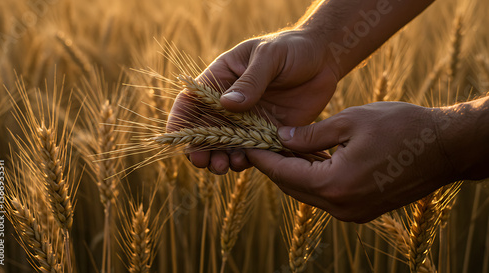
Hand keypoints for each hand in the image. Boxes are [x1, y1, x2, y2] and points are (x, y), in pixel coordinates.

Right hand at [168, 29, 338, 173]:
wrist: (324, 59)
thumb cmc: (292, 48)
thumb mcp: (269, 56)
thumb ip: (251, 80)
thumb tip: (227, 105)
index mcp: (222, 79)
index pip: (192, 101)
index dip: (181, 121)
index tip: (179, 139)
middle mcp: (231, 103)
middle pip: (206, 130)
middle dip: (201, 149)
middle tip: (204, 162)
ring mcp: (249, 120)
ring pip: (228, 145)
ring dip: (221, 158)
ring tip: (225, 166)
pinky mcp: (269, 132)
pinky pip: (254, 150)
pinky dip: (248, 160)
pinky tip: (248, 162)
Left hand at [246, 102, 457, 222]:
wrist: (444, 148)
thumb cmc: (400, 127)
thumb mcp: (350, 121)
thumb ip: (310, 135)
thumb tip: (282, 139)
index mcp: (335, 184)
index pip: (283, 173)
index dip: (262, 158)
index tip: (247, 145)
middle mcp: (341, 206)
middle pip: (292, 187)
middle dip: (274, 166)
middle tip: (260, 145)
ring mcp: (353, 212)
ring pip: (308, 193)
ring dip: (293, 173)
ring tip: (279, 150)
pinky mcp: (362, 210)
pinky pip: (326, 195)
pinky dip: (312, 179)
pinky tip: (306, 160)